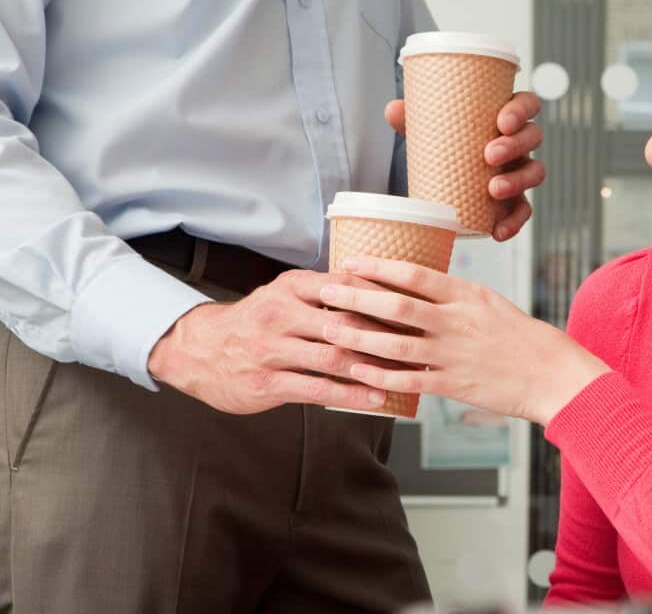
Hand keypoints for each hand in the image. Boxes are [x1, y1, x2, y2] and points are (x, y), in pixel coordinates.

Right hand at [147, 269, 413, 414]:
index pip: (347, 286)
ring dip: (376, 367)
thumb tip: (380, 288)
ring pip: (335, 356)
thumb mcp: (283, 294)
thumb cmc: (255, 321)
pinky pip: (318, 389)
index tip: (416, 307)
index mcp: (291, 287)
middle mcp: (281, 313)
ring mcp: (272, 349)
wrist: (196, 350)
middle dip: (388, 334)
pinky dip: (351, 394)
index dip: (385, 298)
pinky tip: (375, 398)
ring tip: (408, 374)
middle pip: (346, 321)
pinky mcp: (267, 382)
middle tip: (422, 343)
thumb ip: (324, 292)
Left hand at [317, 256, 608, 425]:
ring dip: (359, 337)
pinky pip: (409, 380)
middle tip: (326, 291)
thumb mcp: (490, 303)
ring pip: (396, 344)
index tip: (350, 263)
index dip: (378, 267)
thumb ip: (454, 297)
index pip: (414, 274)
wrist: (552, 374)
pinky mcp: (454, 384)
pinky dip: (380, 376)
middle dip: (356, 297)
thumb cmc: (521, 337)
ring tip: (329, 330)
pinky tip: (357, 371)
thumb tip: (417, 285)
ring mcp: (454, 354)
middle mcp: (457, 321)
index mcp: (466, 295)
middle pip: (396, 305)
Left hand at [385, 91, 545, 241]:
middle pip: (533, 137)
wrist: (444, 176)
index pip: (527, 104)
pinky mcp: (514, 200)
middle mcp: (518, 143)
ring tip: (493, 190)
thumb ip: (412, 117)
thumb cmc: (445, 143)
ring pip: (535, 172)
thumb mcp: (429, 128)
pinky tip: (499, 230)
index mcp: (504, 117)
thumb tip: (393, 109)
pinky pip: (524, 210)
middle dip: (515, 145)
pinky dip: (515, 221)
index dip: (522, 110)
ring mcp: (518, 171)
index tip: (502, 121)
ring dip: (519, 180)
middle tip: (489, 155)